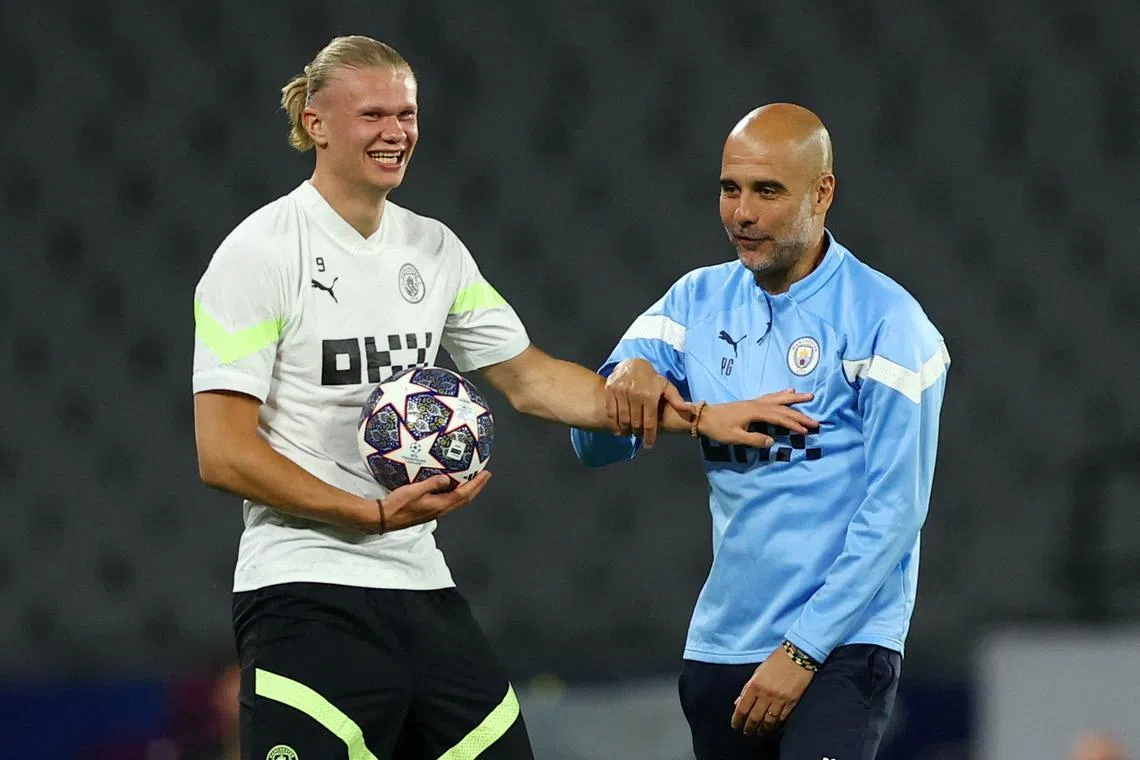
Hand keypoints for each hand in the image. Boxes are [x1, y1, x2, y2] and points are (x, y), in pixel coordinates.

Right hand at [367, 472, 491, 532]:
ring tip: (474, 481)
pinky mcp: (430, 511)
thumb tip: (447, 478)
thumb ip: (432, 483)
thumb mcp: (414, 490)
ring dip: (468, 491)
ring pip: (458, 501)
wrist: (385, 518)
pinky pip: (449, 502)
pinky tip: (453, 487)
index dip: (476, 484)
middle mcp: (441, 510)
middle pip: (464, 499)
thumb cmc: (398, 504)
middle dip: (476, 487)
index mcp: (440, 505)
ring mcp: (435, 512)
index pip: (463, 494)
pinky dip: (457, 493)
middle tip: (485, 476)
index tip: (486, 474)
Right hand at [604, 358, 691, 446]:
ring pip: (623, 419)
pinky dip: (615, 423)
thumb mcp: (666, 386)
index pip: (649, 422)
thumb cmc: (651, 377)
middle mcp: (634, 395)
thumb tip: (690, 410)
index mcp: (649, 396)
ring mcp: (621, 392)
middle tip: (640, 436)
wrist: (633, 363)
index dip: (649, 436)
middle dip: (638, 433)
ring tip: (630, 433)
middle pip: (635, 423)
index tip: (649, 444)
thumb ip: (676, 400)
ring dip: (627, 430)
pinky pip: (611, 412)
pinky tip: (619, 428)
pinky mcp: (610, 390)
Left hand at [699, 389, 817, 446]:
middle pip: (782, 408)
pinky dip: (781, 395)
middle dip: (800, 414)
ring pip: (778, 399)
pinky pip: (771, 397)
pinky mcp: (751, 403)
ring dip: (794, 399)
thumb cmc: (718, 428)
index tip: (806, 430)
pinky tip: (787, 392)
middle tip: (815, 421)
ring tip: (809, 396)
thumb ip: (754, 440)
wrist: (704, 417)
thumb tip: (772, 442)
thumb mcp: (735, 437)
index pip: (779, 418)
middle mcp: (757, 404)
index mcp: (755, 412)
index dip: (793, 424)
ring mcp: (754, 402)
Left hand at [731, 645, 814, 735]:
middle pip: (754, 717)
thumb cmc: (776, 661)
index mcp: (755, 685)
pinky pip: (781, 718)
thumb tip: (738, 702)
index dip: (737, 719)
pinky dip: (776, 724)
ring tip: (759, 732)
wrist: (798, 655)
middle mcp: (766, 694)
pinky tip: (772, 726)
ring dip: (763, 729)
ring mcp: (779, 699)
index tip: (735, 725)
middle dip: (749, 727)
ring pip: (768, 721)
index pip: (742, 708)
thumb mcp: (758, 671)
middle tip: (747, 732)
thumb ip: (747, 688)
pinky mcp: (792, 702)